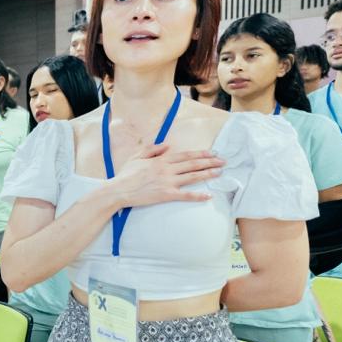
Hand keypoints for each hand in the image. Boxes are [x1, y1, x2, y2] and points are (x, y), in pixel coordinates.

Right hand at [106, 143, 223, 208]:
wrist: (118, 190)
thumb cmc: (125, 174)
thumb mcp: (137, 157)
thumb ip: (152, 149)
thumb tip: (167, 145)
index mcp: (161, 160)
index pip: (185, 155)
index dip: (200, 154)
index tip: (212, 153)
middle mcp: (167, 169)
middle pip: (192, 164)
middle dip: (209, 162)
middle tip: (223, 161)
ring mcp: (168, 182)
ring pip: (192, 177)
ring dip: (207, 174)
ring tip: (219, 173)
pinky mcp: (166, 195)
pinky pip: (185, 195)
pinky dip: (197, 195)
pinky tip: (208, 196)